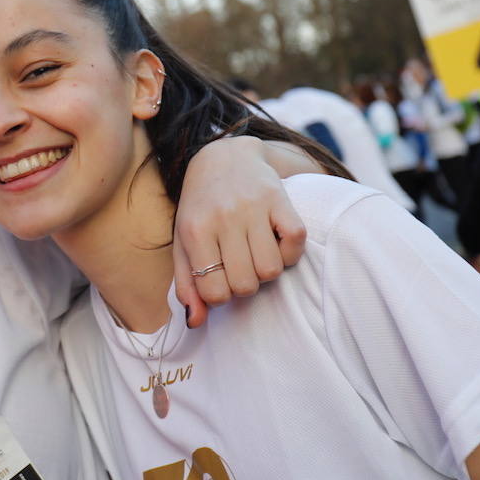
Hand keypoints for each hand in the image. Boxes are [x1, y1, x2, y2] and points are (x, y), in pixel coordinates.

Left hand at [174, 136, 310, 326]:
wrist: (223, 156)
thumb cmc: (201, 208)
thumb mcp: (183, 242)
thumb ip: (186, 284)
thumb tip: (195, 323)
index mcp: (195, 231)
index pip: (215, 292)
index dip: (220, 296)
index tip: (220, 281)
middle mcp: (223, 218)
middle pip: (246, 285)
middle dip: (244, 285)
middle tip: (239, 267)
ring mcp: (253, 207)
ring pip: (271, 269)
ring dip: (267, 271)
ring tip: (257, 254)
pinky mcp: (279, 198)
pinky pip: (296, 241)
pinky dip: (290, 252)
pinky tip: (277, 242)